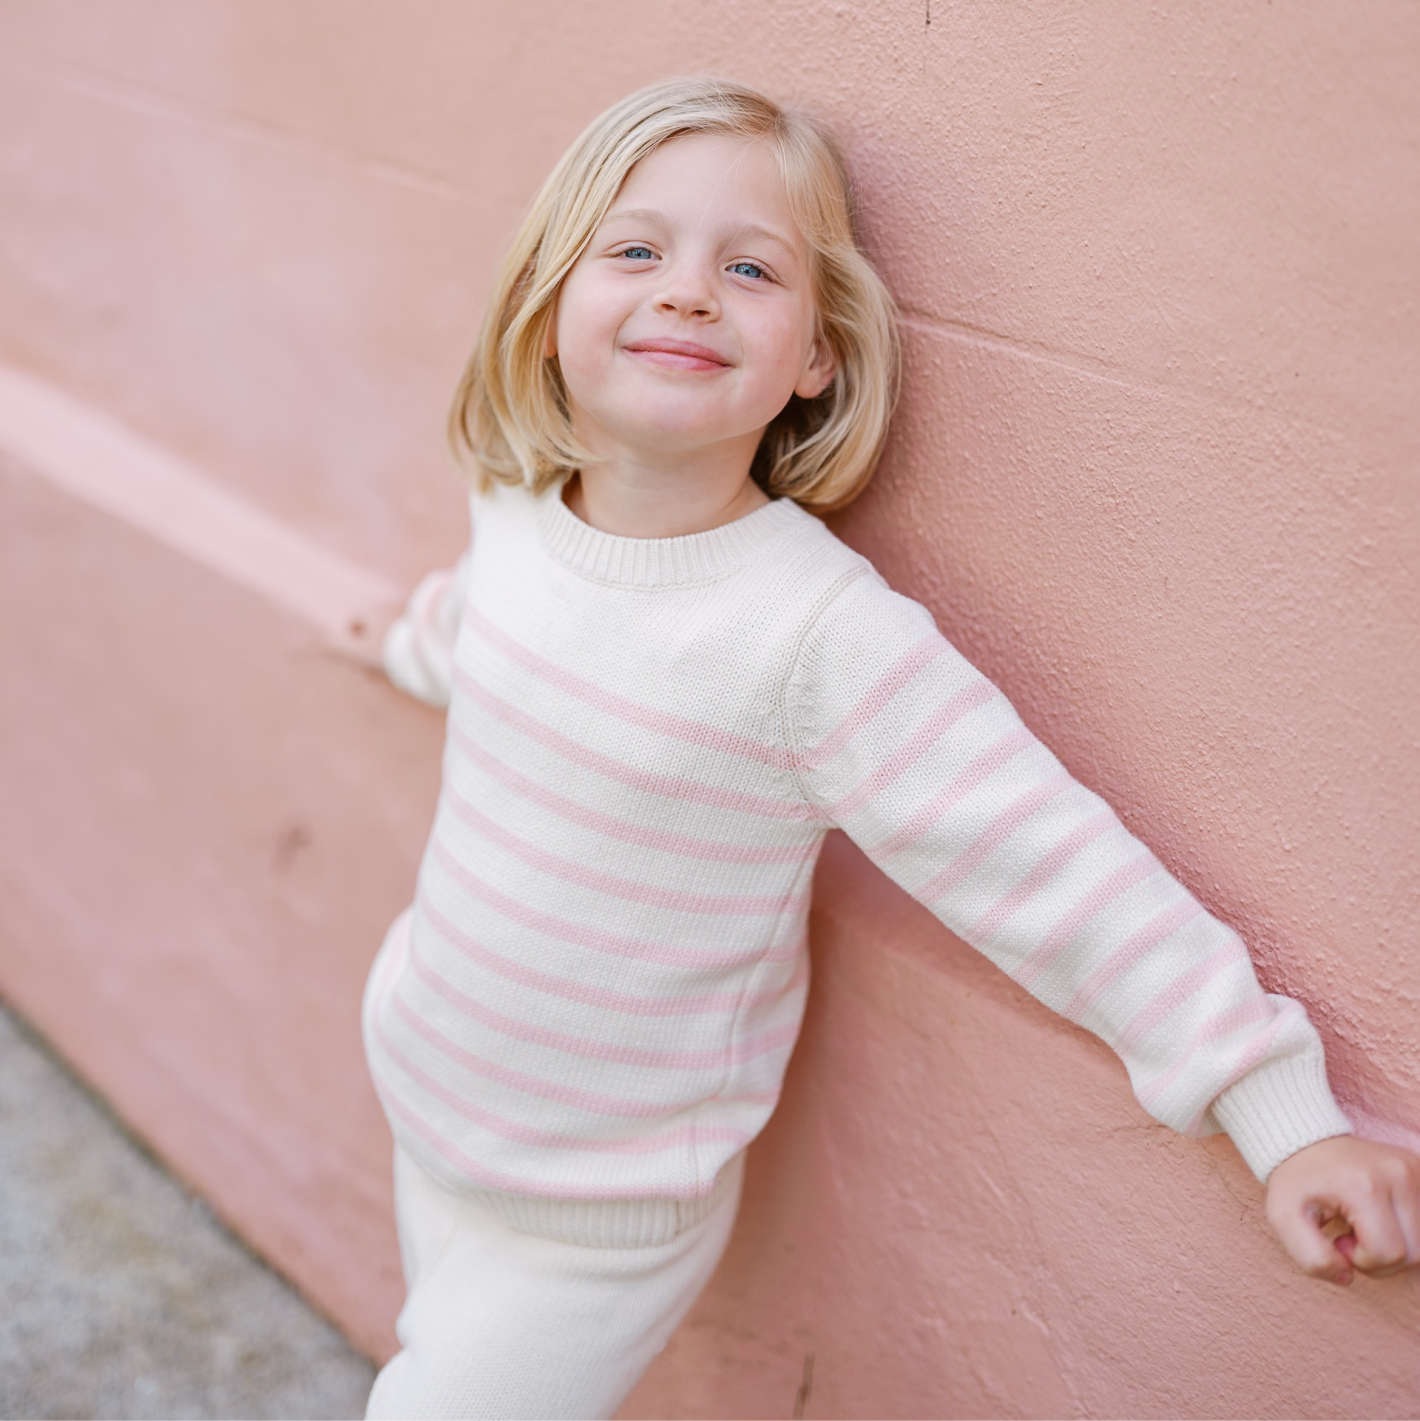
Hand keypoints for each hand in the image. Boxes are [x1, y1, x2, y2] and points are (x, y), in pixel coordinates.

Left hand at [1266, 1135, 1419, 1284]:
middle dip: (1381, 1259)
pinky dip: (1406, 1234)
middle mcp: (1398, 1174)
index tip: (1339, 1239)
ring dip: (1396, 1248)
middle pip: (1414, 1253)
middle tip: (1351, 1235)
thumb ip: (1311, 1257)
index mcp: (1364, 1185)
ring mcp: (1415, 1170)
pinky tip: (1381, 1219)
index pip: (1387, 1253)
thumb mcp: (1283, 1218)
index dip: (1361, 1259)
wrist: (1306, 1142)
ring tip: (1366, 1226)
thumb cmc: (1297, 1181)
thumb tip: (1347, 1277)